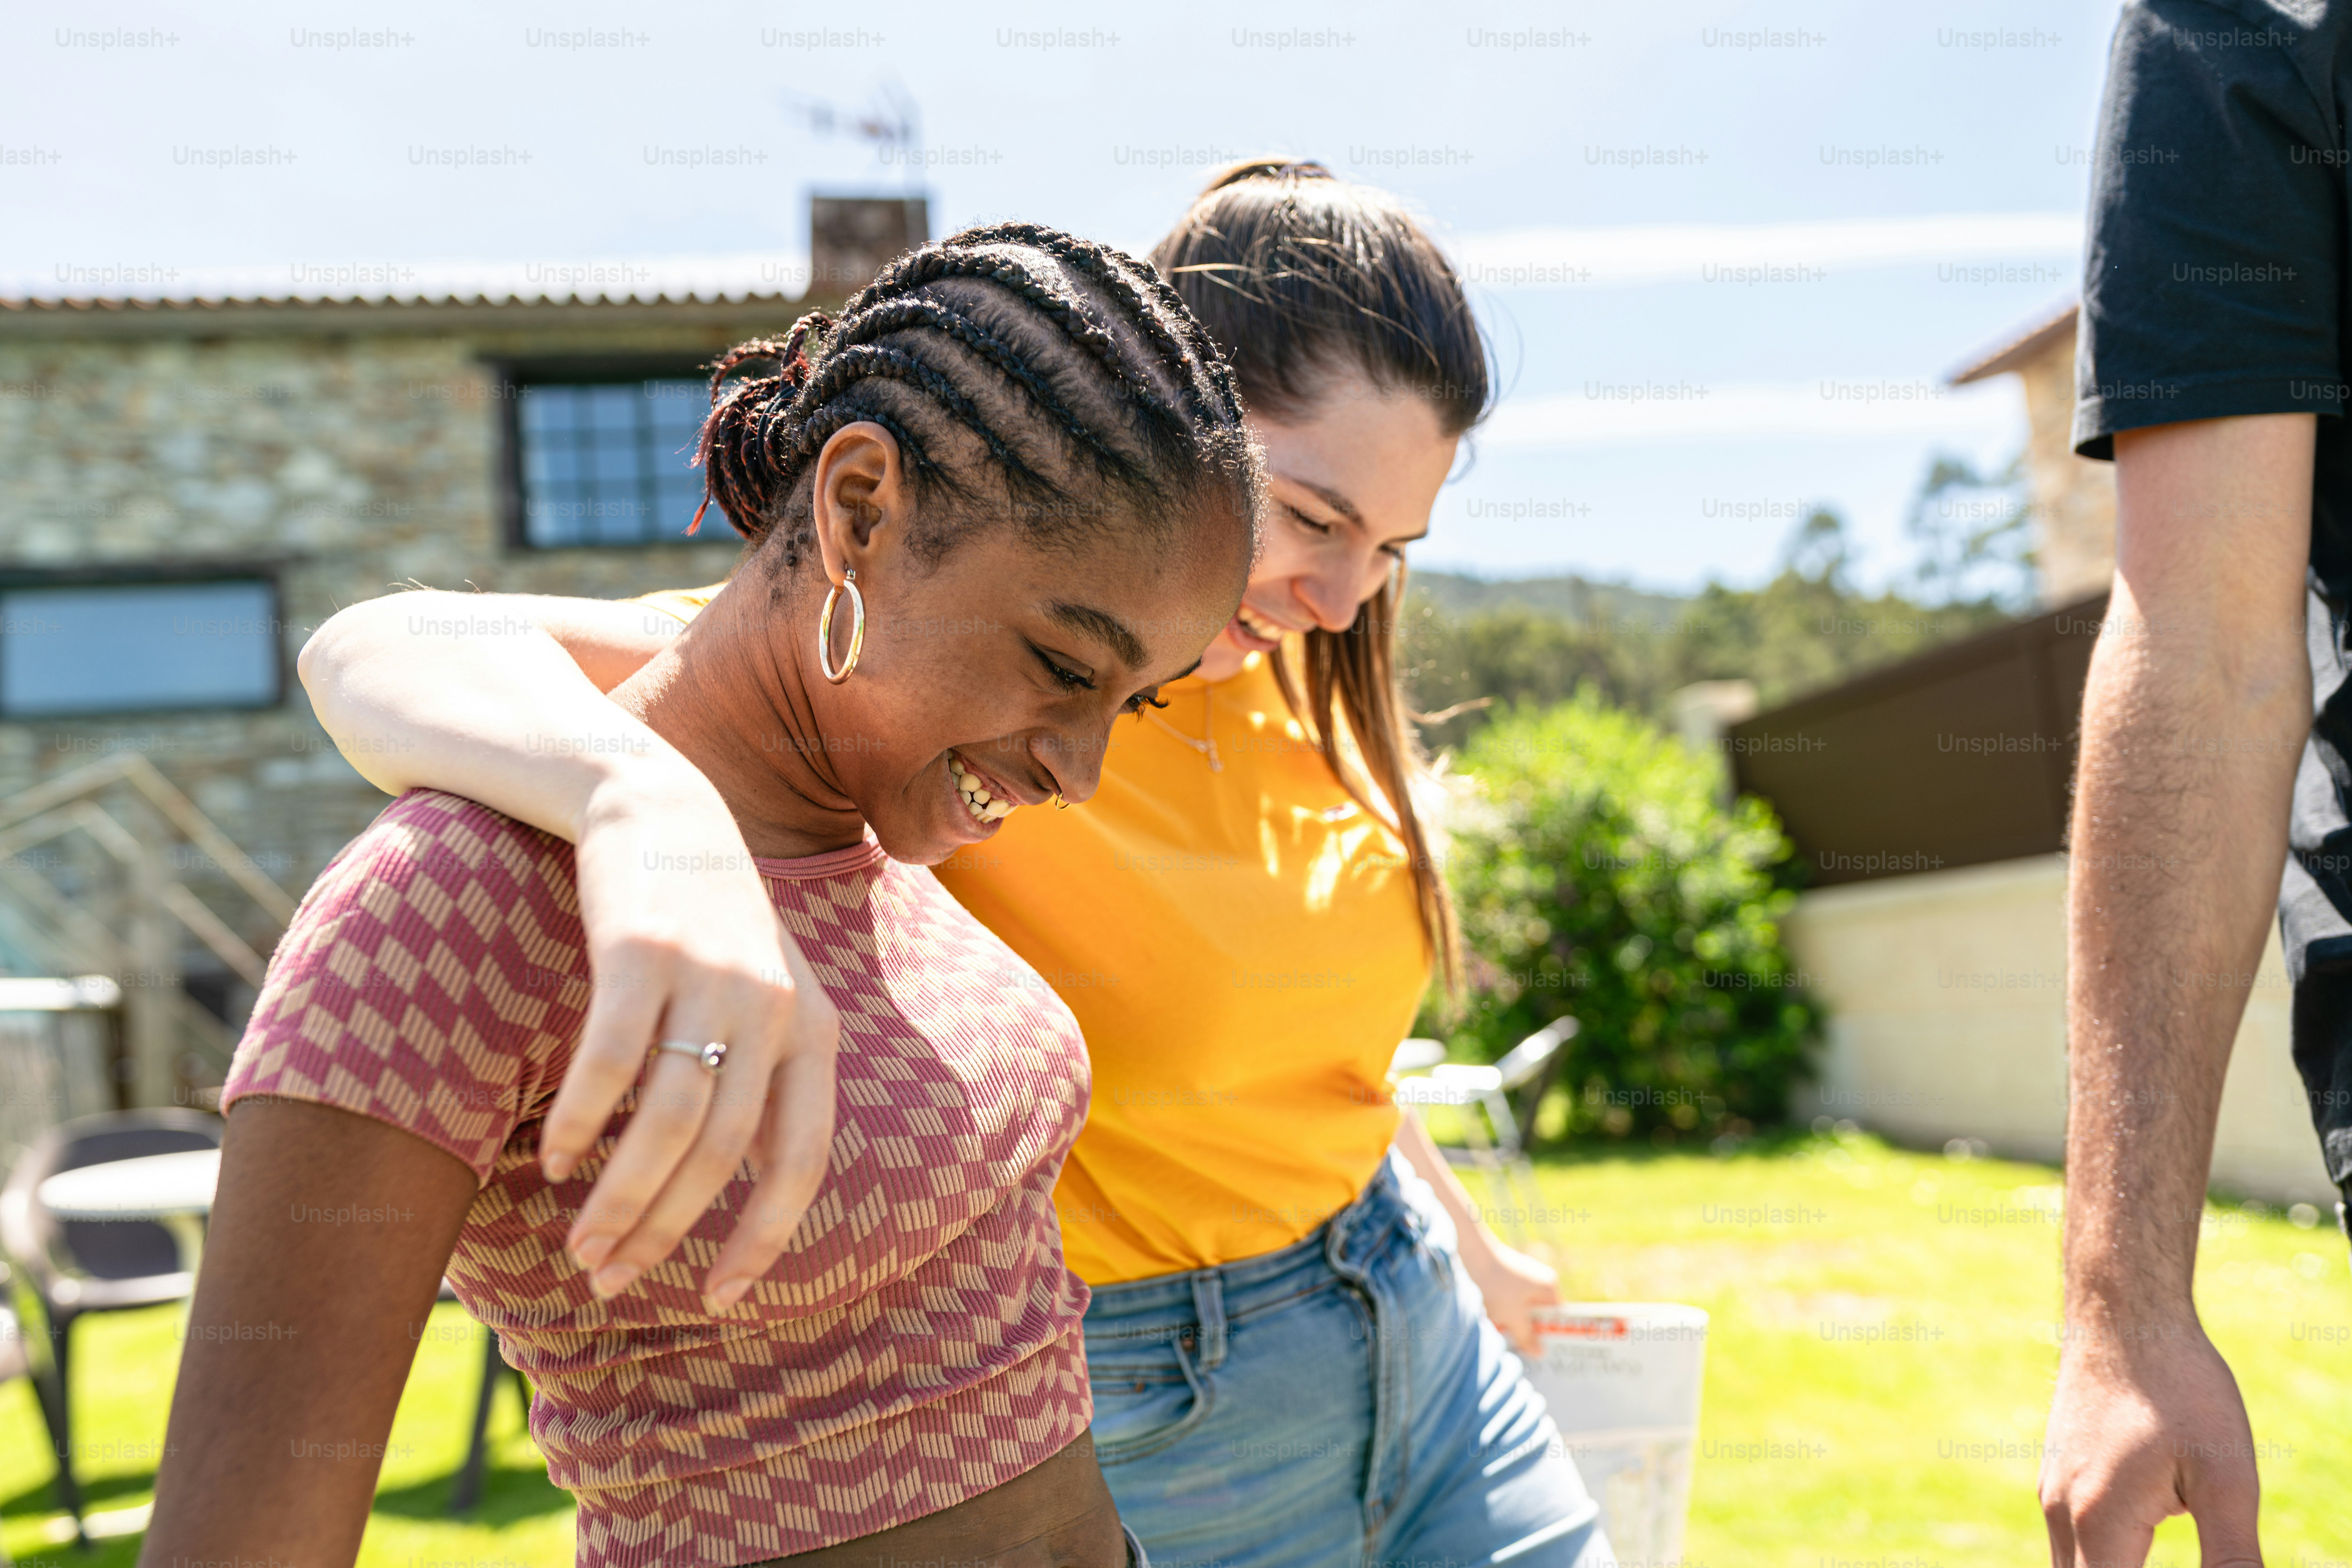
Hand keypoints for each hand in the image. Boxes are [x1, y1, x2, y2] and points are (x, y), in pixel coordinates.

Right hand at [539, 763, 838, 1313]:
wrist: (656, 801)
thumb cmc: (706, 921)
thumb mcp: (764, 992)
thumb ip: (764, 1078)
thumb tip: (742, 1190)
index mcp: (814, 1028)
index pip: (802, 1162)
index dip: (762, 1240)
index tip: (719, 1300)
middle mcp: (773, 1008)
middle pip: (721, 1156)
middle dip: (664, 1232)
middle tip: (612, 1280)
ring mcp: (708, 979)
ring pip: (666, 1123)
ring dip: (618, 1198)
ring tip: (581, 1245)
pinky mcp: (640, 953)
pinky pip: (609, 1064)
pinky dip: (580, 1124)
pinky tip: (555, 1163)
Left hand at [1459, 1228, 1561, 1357]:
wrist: (1471, 1255)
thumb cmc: (1497, 1285)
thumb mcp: (1514, 1317)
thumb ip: (1528, 1336)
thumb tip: (1541, 1354)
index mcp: (1549, 1287)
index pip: (1556, 1317)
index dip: (1549, 1335)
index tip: (1541, 1352)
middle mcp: (1539, 1280)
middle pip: (1537, 1314)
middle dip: (1526, 1329)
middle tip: (1518, 1345)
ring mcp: (1522, 1276)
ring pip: (1521, 1308)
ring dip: (1511, 1320)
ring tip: (1500, 1327)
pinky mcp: (1505, 1276)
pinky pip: (1508, 1300)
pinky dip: (1501, 1310)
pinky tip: (1490, 1315)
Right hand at [2040, 1315, 2263, 1567]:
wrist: (2124, 1311)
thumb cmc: (2181, 1386)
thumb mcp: (2225, 1477)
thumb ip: (2234, 1558)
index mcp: (2100, 1524)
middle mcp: (2063, 1515)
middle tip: (2177, 1561)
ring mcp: (2054, 1494)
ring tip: (2154, 1553)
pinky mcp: (2060, 1476)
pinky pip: (2073, 1545)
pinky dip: (2103, 1565)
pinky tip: (2137, 1555)